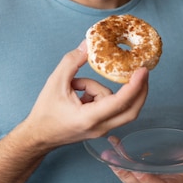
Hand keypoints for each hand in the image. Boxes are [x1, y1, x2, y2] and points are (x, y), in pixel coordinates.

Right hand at [21, 40, 149, 150]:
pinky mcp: (101, 128)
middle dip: (140, 90)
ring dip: (100, 89)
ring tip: (75, 87)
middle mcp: (100, 128)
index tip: (143, 70)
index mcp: (89, 118)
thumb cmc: (45, 113)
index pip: (119, 102)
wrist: (39, 136)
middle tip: (142, 71)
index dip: (134, 86)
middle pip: (132, 110)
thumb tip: (87, 45)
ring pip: (116, 105)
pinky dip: (98, 96)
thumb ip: (72, 61)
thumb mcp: (55, 82)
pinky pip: (109, 107)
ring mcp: (102, 130)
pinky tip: (79, 95)